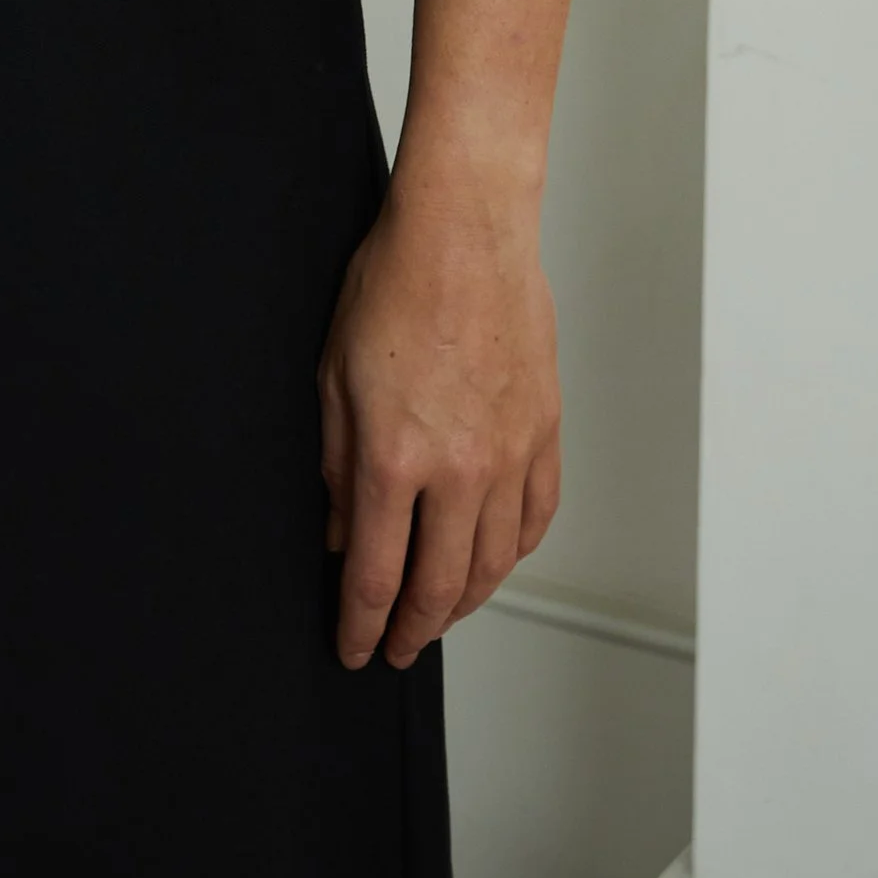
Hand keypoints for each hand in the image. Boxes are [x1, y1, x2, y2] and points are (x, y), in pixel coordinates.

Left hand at [316, 150, 560, 669]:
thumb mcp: (334, 376)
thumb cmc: (395, 282)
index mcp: (394, 458)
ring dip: (465, 603)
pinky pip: (535, 518)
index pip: (376, 575)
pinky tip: (494, 561)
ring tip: (440, 615)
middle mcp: (459, 469)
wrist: (466, 229)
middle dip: (412, 630)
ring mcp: (509, 454)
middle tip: (395, 648)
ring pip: (494, 564)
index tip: (352, 647)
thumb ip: (336, 467)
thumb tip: (340, 532)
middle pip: (440, 588)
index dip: (360, 624)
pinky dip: (513, 554)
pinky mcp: (544, 433)